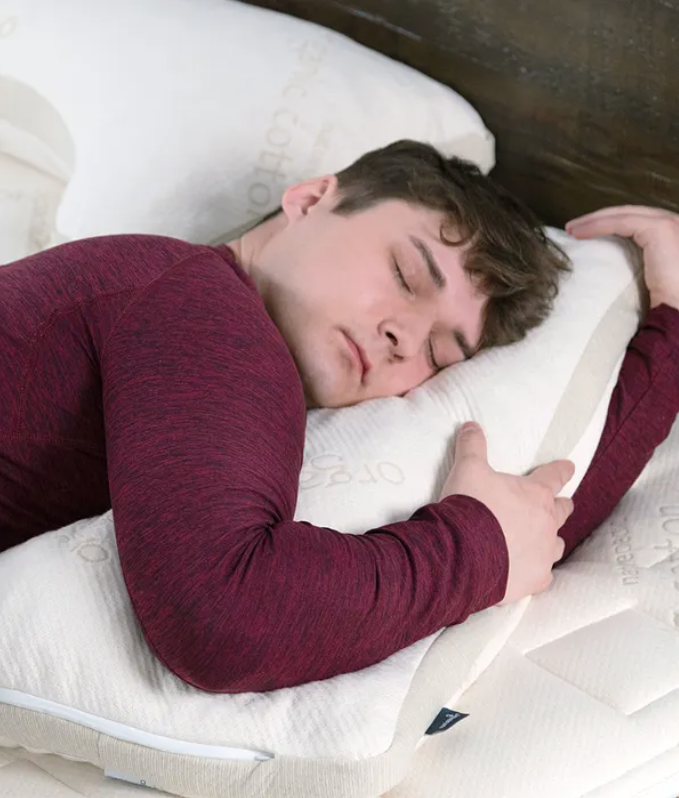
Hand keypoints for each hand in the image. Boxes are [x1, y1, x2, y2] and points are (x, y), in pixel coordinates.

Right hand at [440, 422, 574, 603]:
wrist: (462, 552)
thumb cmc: (469, 507)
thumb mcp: (467, 469)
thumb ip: (472, 446)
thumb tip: (471, 425)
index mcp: (534, 493)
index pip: (554, 476)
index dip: (562, 470)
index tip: (570, 467)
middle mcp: (546, 523)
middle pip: (562, 511)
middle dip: (561, 506)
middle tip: (562, 504)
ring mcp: (543, 553)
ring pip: (557, 545)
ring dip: (551, 540)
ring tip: (544, 541)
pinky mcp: (534, 579)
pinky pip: (543, 576)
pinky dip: (536, 572)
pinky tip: (529, 573)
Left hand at [566, 205, 678, 310]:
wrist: (678, 311)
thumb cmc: (663, 303)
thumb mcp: (648, 277)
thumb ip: (638, 264)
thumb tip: (611, 267)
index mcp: (672, 235)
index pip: (637, 221)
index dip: (609, 224)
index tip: (583, 233)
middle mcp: (674, 222)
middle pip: (629, 214)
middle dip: (598, 219)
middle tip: (572, 229)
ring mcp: (669, 223)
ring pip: (624, 215)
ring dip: (594, 220)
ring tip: (571, 230)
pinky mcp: (659, 229)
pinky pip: (621, 222)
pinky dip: (597, 225)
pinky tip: (579, 233)